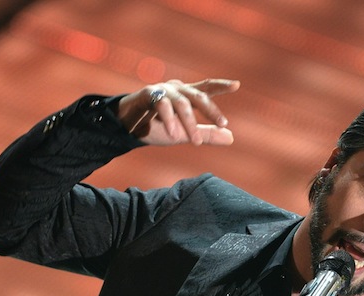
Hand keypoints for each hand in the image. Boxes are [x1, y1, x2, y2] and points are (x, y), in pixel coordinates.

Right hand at [118, 78, 239, 145]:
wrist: (126, 129)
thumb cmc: (155, 127)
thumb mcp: (184, 134)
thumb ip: (206, 135)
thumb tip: (231, 137)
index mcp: (185, 95)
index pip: (206, 88)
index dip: (221, 86)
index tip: (237, 85)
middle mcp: (176, 88)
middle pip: (198, 96)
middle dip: (211, 110)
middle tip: (222, 124)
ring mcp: (162, 90)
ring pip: (182, 104)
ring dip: (190, 124)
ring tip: (194, 142)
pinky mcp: (148, 94)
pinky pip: (162, 106)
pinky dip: (169, 120)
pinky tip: (174, 133)